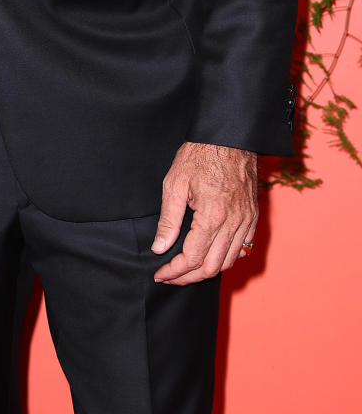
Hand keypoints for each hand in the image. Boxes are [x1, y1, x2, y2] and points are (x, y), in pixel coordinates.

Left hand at [152, 141, 257, 284]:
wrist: (230, 136)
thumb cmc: (200, 155)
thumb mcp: (175, 183)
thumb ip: (168, 220)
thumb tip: (160, 248)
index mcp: (213, 216)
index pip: (193, 258)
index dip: (175, 271)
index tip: (161, 274)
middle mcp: (234, 223)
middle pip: (211, 267)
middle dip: (188, 277)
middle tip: (170, 277)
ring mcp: (246, 221)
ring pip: (228, 262)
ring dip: (206, 271)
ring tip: (186, 270)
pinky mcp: (252, 218)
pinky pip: (242, 249)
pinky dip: (225, 259)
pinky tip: (210, 256)